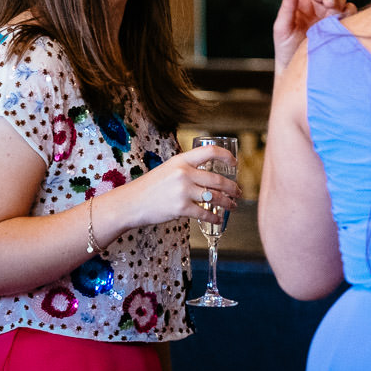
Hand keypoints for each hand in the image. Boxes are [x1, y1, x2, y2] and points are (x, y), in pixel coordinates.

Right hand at [119, 144, 240, 228]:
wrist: (131, 203)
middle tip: (238, 192)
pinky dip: (214, 217)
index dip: (226, 156)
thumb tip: (208, 173)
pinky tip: (218, 219)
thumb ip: (187, 168)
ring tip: (233, 205)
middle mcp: (184, 173)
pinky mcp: (181, 208)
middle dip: (233, 187)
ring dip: (228, 203)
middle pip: (218, 179)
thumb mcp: (169, 169)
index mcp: (182, 160)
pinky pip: (205, 213)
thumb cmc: (150, 186)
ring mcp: (183, 191)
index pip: (210, 151)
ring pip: (215, 197)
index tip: (234, 163)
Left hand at [273, 0, 355, 72]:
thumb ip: (286, 9)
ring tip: (334, 16)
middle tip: (329, 3)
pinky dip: (349, 14)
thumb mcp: (281, 30)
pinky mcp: (342, 25)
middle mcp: (315, 4)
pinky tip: (343, 23)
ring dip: (339, 2)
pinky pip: (351, 12)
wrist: (302, 74)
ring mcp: (330, 14)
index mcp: (297, 0)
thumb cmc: (286, 51)